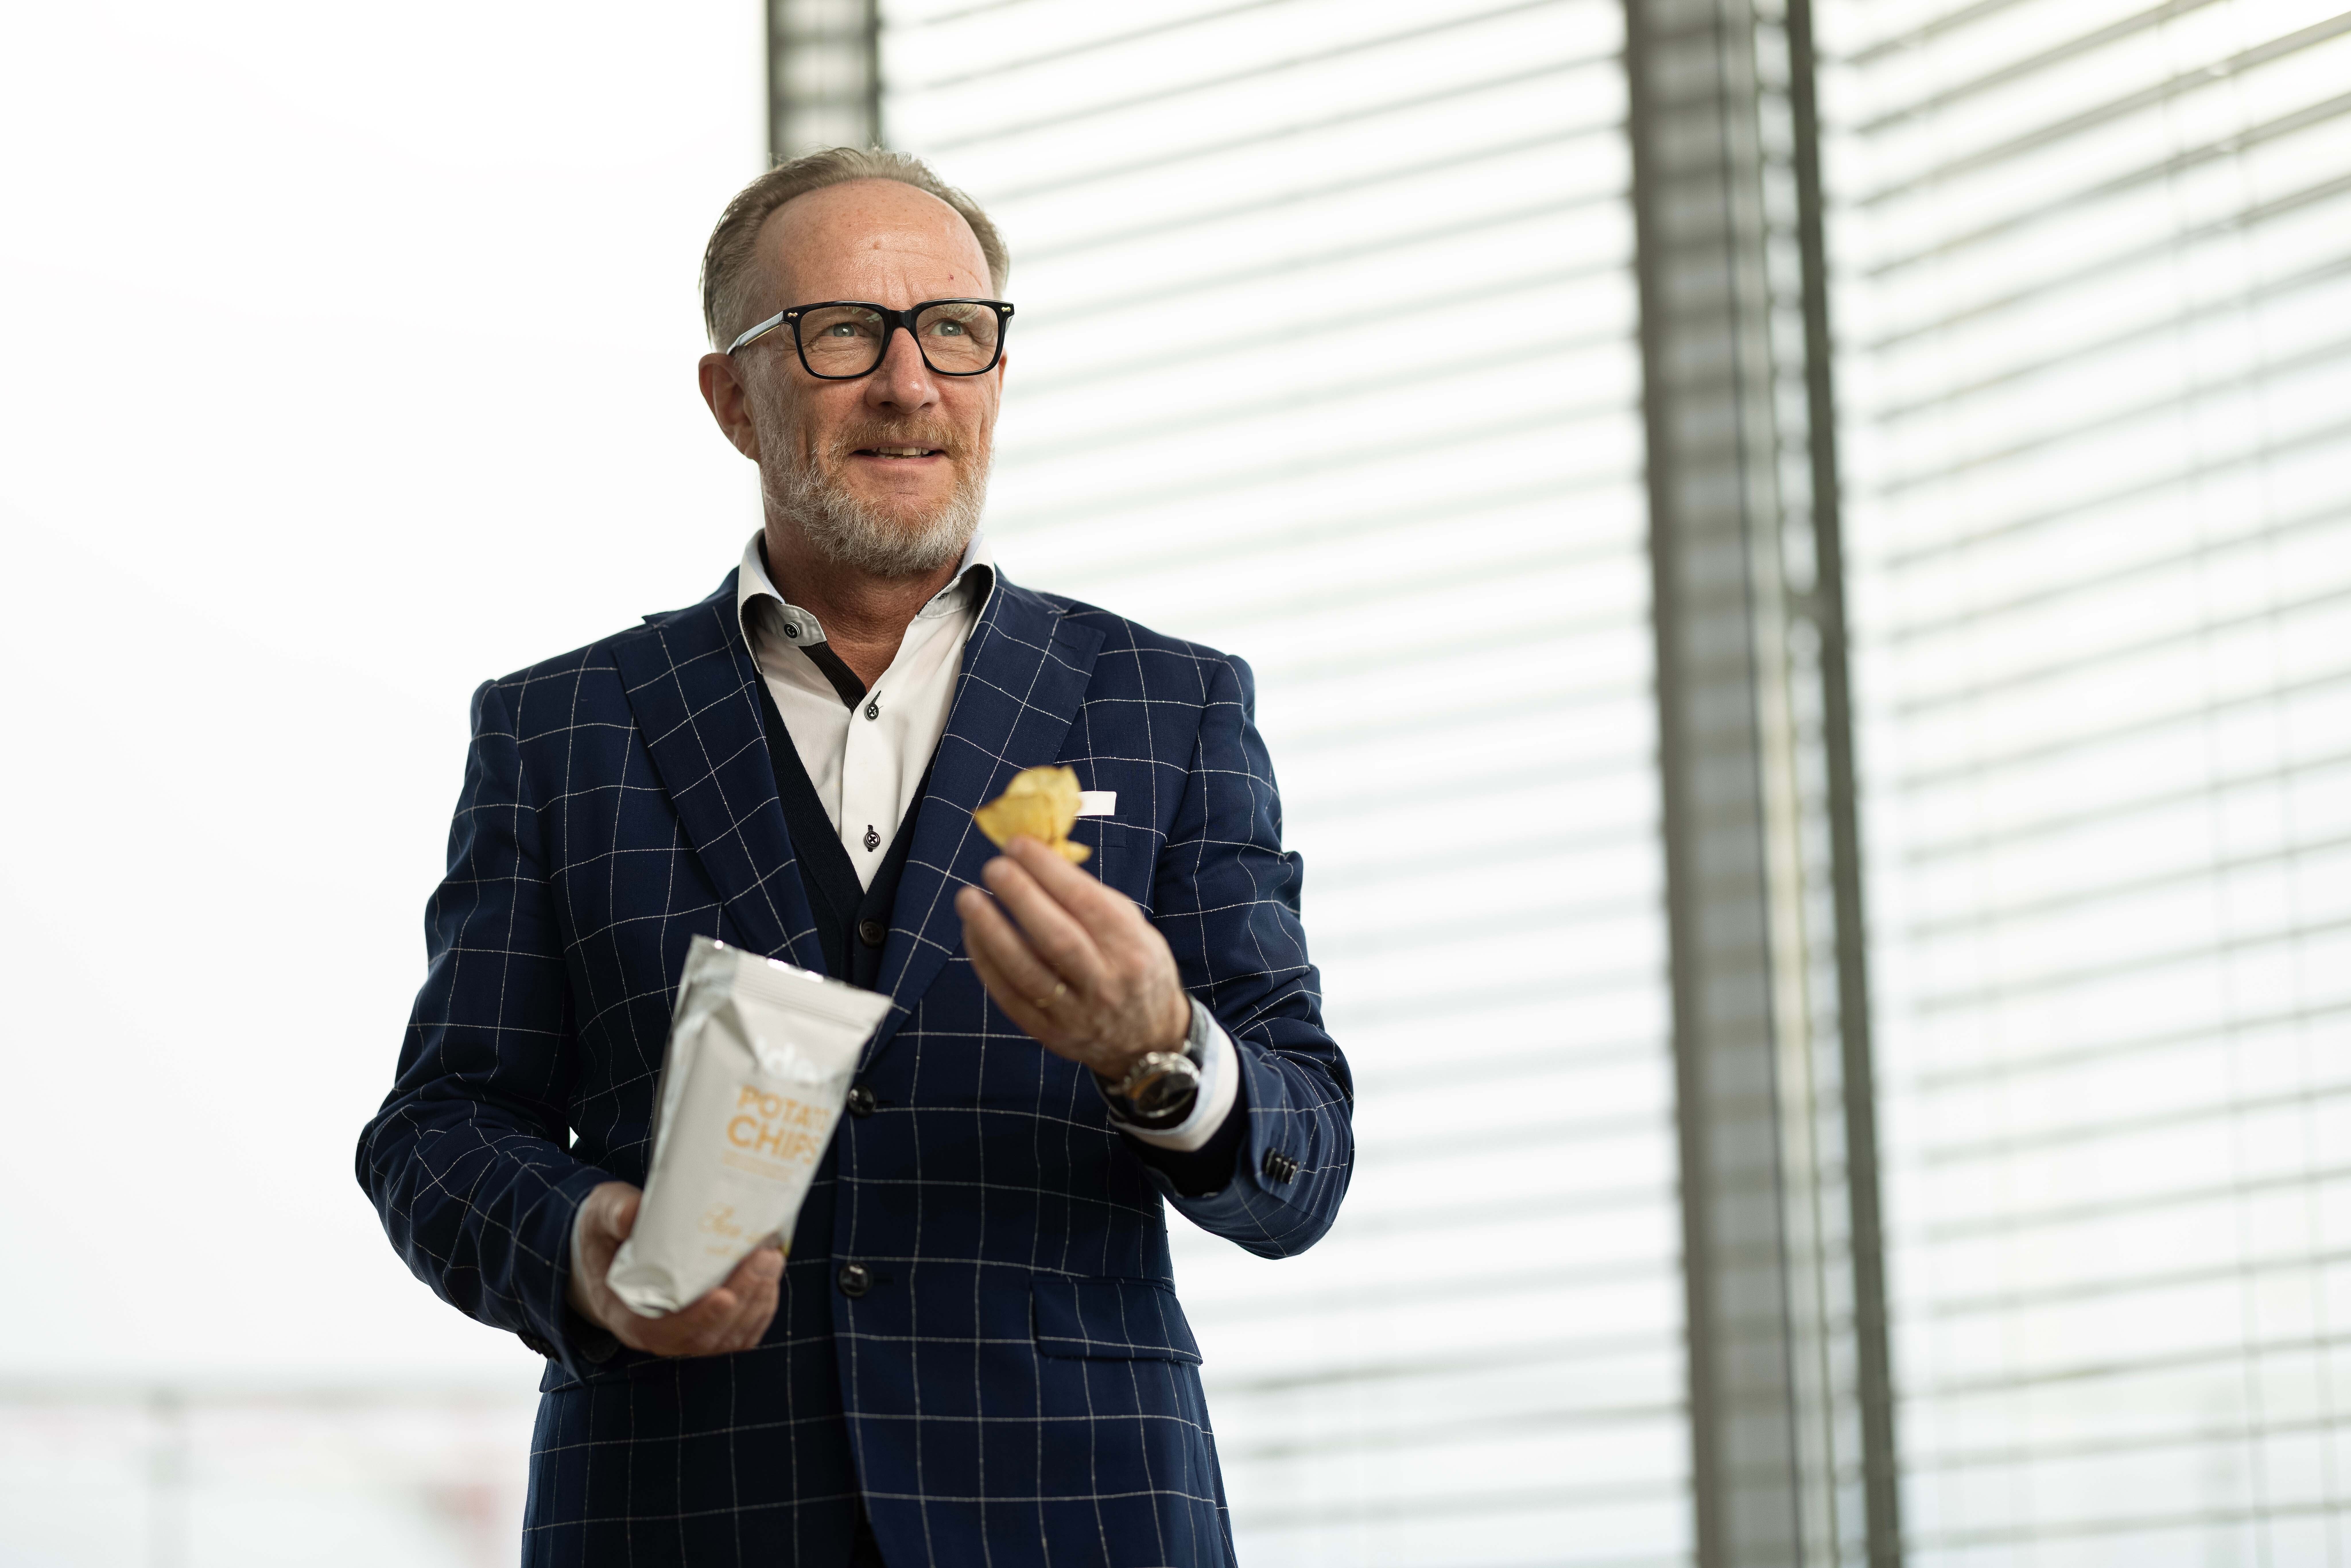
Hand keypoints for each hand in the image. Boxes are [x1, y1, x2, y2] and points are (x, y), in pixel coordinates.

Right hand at [564, 1181, 781, 1356]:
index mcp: (629, 1318)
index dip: (698, 1318)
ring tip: (772, 1258)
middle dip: (743, 1297)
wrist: (612, 1249)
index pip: (665, 1332)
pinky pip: (741, 1332)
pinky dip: (760, 1309)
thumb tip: (633, 1214)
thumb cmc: (606, 1234)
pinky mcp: (709, 1326)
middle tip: (764, 1256)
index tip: (725, 1295)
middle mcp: (661, 1335)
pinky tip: (770, 1275)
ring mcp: (688, 1335)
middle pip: (709, 1334)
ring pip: (731, 1336)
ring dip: (758, 1301)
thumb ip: (615, 1214)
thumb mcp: (601, 1217)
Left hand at [955, 835, 1191, 1080]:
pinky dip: (986, 962)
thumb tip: (1040, 860)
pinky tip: (972, 932)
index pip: (1086, 903)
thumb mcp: (1134, 929)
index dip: (1049, 871)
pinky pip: (1009, 996)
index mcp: (1132, 949)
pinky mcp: (1050, 1033)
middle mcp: (1105, 983)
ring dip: (992, 932)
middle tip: (993, 867)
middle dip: (1021, 897)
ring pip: (1027, 971)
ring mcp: (1076, 1013)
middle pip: (1057, 938)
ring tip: (968, 898)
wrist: (1147, 1039)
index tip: (1019, 845)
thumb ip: (1092, 898)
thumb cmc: (1136, 967)